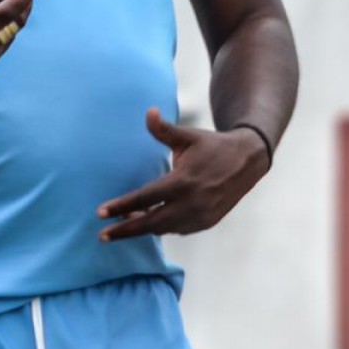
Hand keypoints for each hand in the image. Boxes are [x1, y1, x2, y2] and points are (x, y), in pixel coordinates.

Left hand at [96, 108, 268, 241]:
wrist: (248, 161)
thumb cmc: (212, 146)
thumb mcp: (188, 136)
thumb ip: (164, 130)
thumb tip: (148, 112)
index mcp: (183, 181)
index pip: (144, 198)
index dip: (120, 207)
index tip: (100, 213)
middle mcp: (192, 203)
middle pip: (150, 223)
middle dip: (125, 230)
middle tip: (102, 236)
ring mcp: (201, 216)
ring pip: (164, 229)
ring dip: (144, 229)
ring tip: (124, 225)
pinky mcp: (207, 222)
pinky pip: (179, 230)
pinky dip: (163, 228)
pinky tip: (150, 222)